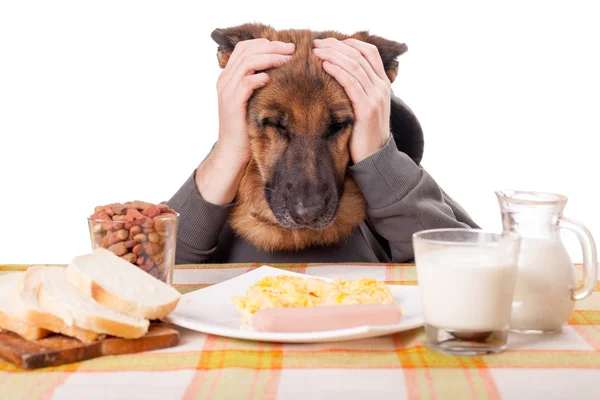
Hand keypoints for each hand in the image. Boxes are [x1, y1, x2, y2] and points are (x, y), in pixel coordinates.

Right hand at [196, 39, 294, 204]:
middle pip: (246, 50)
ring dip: (269, 58)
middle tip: (292, 49)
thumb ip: (260, 83)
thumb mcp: (253, 100)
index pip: (244, 48)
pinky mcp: (232, 104)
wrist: (233, 151)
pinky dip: (260, 78)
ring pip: (246, 62)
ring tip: (287, 59)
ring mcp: (227, 91)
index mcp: (228, 76)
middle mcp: (224, 80)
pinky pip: (245, 83)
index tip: (286, 47)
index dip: (266, 43)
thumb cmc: (247, 126)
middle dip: (271, 47)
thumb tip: (282, 69)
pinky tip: (272, 79)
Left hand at [313, 38, 390, 163]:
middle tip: (316, 44)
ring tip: (316, 52)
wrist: (374, 156)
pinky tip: (325, 66)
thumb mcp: (365, 105)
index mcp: (383, 83)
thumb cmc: (364, 131)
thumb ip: (360, 88)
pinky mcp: (366, 109)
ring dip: (333, 55)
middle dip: (336, 46)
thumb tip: (339, 72)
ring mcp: (376, 97)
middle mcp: (382, 87)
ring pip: (354, 66)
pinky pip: (351, 84)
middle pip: (359, 55)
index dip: (349, 42)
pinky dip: (338, 71)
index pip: (369, 52)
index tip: (329, 41)